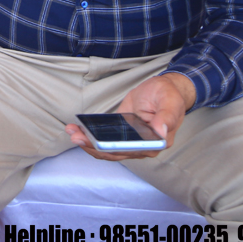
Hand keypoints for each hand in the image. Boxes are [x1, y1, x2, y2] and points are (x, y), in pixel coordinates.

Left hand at [66, 72, 196, 160]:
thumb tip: (160, 132)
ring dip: (88, 142)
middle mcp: (142, 146)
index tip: (94, 144)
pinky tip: (78, 128)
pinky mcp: (122, 131)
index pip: (130, 151)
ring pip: (107, 147)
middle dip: (93, 146)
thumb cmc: (170, 96)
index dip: (111, 149)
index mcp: (155, 143)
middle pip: (114, 152)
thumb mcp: (170, 102)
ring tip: (72, 131)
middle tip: (75, 136)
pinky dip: (92, 135)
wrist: (165, 89)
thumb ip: (166, 117)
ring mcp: (131, 140)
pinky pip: (106, 138)